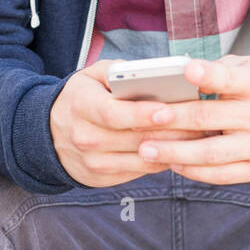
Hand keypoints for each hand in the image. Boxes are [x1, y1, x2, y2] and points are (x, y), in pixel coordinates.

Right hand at [49, 60, 210, 186]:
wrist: (49, 135)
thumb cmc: (80, 99)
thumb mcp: (91, 76)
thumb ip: (119, 71)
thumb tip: (152, 73)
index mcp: (81, 107)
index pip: (113, 114)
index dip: (142, 114)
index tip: (168, 109)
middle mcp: (85, 138)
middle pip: (134, 139)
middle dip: (171, 132)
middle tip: (201, 122)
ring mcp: (93, 163)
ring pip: (142, 160)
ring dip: (173, 149)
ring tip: (199, 136)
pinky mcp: (103, 179)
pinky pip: (140, 172)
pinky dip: (163, 161)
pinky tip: (182, 149)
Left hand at [134, 55, 249, 183]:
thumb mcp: (243, 68)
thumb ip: (215, 71)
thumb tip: (178, 80)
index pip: (230, 79)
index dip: (208, 75)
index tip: (186, 71)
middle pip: (210, 118)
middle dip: (175, 119)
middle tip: (144, 120)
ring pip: (211, 153)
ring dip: (175, 152)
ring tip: (146, 149)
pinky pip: (220, 175)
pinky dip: (193, 171)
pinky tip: (171, 164)